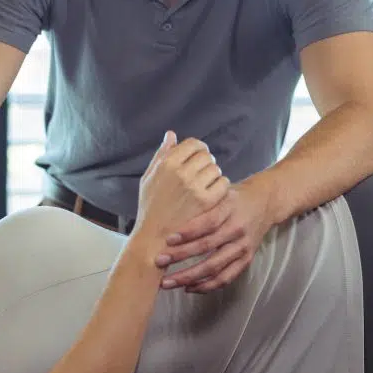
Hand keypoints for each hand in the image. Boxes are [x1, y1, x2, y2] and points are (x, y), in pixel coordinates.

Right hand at [133, 131, 230, 246]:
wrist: (154, 238)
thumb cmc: (150, 208)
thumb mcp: (149, 178)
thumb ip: (161, 154)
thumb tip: (171, 134)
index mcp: (167, 164)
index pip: (193, 144)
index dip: (198, 149)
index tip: (198, 157)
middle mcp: (182, 173)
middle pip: (206, 156)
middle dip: (206, 162)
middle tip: (202, 174)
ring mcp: (196, 187)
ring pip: (216, 169)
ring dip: (213, 175)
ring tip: (205, 186)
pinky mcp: (207, 202)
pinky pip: (223, 184)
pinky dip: (221, 187)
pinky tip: (213, 194)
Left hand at [156, 181, 273, 293]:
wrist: (265, 203)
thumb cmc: (233, 197)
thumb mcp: (219, 192)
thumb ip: (200, 204)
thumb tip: (169, 217)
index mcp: (230, 209)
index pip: (208, 222)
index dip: (188, 232)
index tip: (167, 239)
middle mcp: (237, 230)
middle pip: (208, 246)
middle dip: (181, 256)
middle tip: (159, 261)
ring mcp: (243, 247)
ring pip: (215, 267)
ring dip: (190, 277)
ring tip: (168, 282)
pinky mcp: (246, 260)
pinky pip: (226, 278)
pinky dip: (207, 286)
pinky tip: (189, 287)